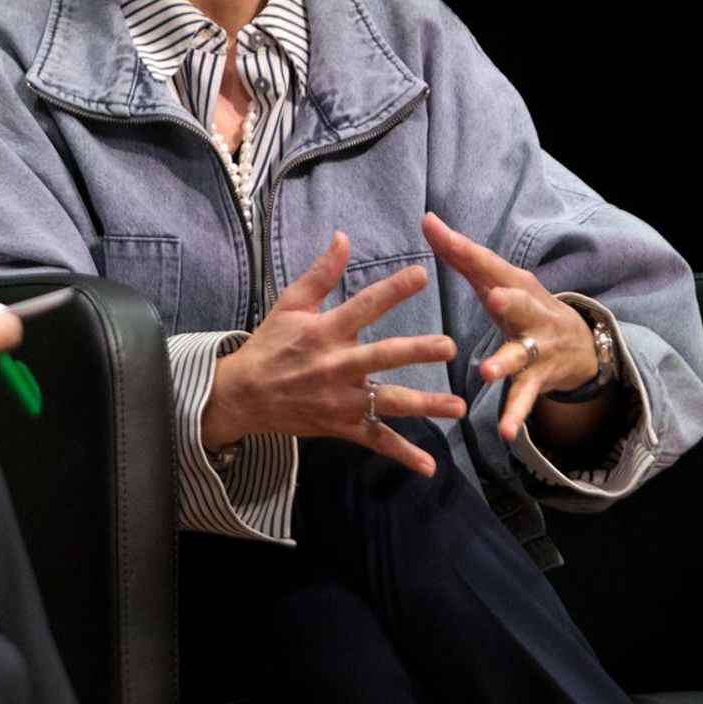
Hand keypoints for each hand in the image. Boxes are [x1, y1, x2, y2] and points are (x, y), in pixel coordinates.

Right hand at [201, 232, 468, 475]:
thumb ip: (321, 272)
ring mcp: (340, 400)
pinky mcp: (341, 426)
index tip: (422, 275)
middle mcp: (336, 366)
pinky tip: (429, 466)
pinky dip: (402, 454)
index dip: (392, 290)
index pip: (364, 306)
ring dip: (424, 405)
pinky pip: (376, 440)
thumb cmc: (270, 344)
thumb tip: (344, 237)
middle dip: (416, 352)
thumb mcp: (290, 304)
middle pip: (382, 357)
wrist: (243, 394)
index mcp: (324, 331)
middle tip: (449, 347)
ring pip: (387, 403)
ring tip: (458, 407)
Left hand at [422, 211, 599, 441]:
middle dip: (509, 301)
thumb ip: (461, 254)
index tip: (436, 231)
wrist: (582, 345)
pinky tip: (503, 432)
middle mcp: (530, 312)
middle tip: (494, 298)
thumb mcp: (497, 279)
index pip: (486, 264)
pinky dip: (514, 415)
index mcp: (515, 284)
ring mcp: (536, 348)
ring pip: (519, 355)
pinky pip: (524, 398)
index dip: (462, 248)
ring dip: (503, 363)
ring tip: (486, 372)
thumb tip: (427, 220)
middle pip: (520, 304)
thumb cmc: (522, 305)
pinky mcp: (538, 379)